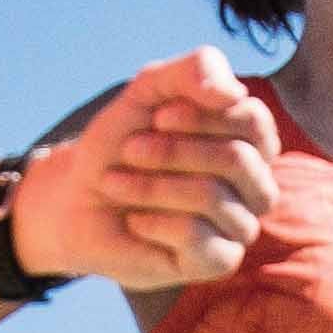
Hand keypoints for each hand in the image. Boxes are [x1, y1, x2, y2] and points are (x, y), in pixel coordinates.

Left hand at [16, 59, 279, 287]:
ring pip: (212, 198)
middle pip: (237, 160)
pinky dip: (155, 222)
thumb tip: (233, 94)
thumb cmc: (121, 143)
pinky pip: (198, 238)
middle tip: (130, 149)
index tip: (157, 116)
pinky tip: (135, 221)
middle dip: (172, 151)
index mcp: (250, 141)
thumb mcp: (151, 90)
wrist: (77, 199)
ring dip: (151, 186)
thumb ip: (194, 70)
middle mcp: (256, 184)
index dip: (201, 116)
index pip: (253, 120)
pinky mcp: (218, 261)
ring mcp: (240, 225)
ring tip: (117, 184)